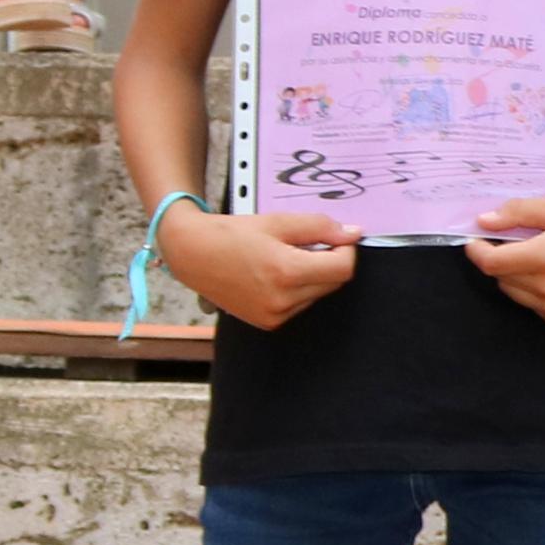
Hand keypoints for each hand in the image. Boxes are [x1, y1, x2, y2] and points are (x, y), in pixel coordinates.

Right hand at [160, 202, 354, 330]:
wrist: (191, 253)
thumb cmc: (230, 235)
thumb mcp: (279, 221)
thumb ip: (321, 227)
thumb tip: (353, 234)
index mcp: (286, 273)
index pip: (344, 268)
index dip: (345, 250)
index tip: (336, 239)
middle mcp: (281, 300)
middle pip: (333, 282)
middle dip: (328, 261)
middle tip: (304, 245)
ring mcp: (274, 315)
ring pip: (318, 294)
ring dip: (313, 276)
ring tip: (283, 259)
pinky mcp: (267, 322)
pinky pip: (300, 305)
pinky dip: (297, 289)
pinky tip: (275, 275)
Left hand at [466, 197, 544, 328]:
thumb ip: (517, 213)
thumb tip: (482, 222)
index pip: (491, 263)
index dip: (477, 250)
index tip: (476, 240)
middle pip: (500, 276)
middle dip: (502, 258)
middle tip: (520, 243)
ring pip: (512, 292)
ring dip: (516, 276)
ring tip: (540, 260)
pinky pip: (531, 304)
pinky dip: (533, 290)